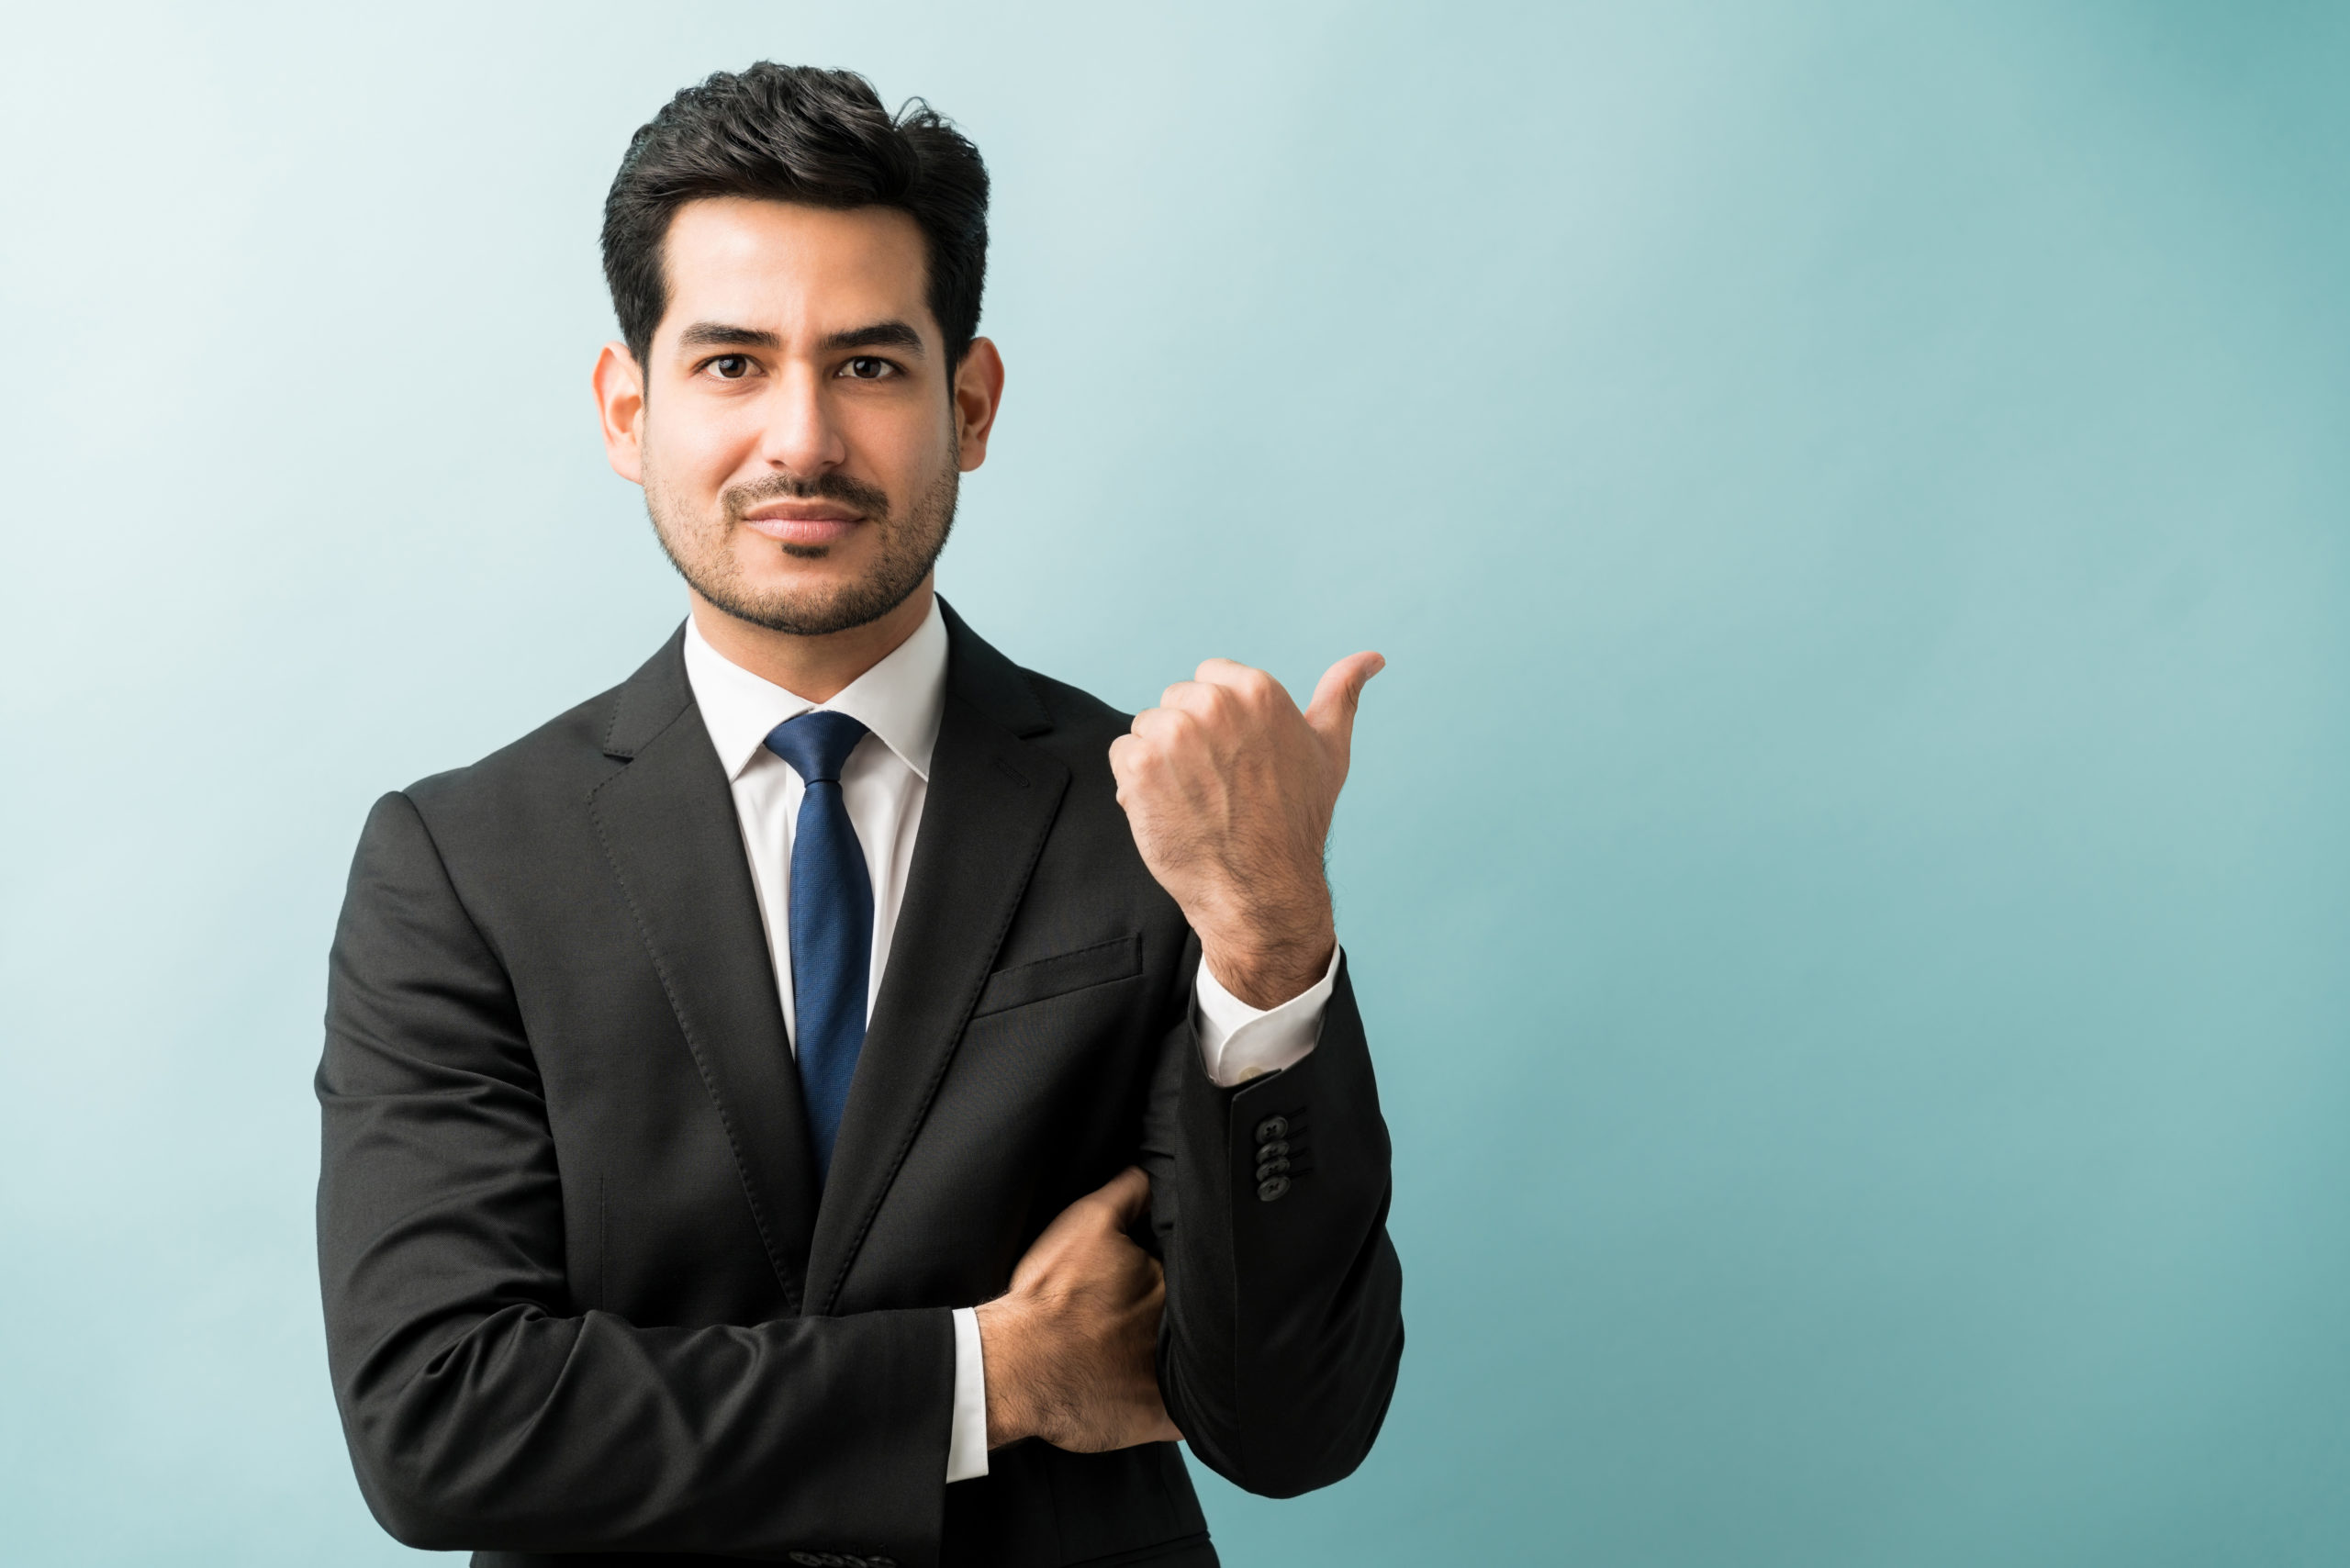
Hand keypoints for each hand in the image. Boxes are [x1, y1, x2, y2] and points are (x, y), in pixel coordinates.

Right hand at [976, 1167, 1181, 1451]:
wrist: (1015, 1366)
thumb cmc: (1048, 1298)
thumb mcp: (1088, 1221)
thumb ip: (1130, 1191)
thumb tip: (1154, 1170)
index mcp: (1171, 1282)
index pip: (1196, 1273)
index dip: (1182, 1273)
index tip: (1160, 1276)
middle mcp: (1182, 1330)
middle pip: (1200, 1317)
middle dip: (1193, 1313)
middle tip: (1146, 1317)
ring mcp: (1174, 1379)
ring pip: (1200, 1363)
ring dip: (1192, 1357)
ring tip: (1150, 1352)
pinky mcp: (1161, 1418)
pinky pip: (1193, 1417)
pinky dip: (1194, 1409)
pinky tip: (1178, 1399)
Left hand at [1109, 652, 1383, 1007]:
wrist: (1260, 891)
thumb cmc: (1296, 822)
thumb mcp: (1328, 751)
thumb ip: (1341, 696)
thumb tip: (1371, 658)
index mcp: (1257, 690)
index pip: (1208, 677)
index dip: (1217, 721)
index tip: (1234, 757)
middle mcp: (1214, 705)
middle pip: (1174, 701)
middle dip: (1187, 739)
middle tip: (1217, 785)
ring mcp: (1174, 735)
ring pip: (1146, 729)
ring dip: (1159, 762)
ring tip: (1194, 800)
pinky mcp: (1140, 767)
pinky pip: (1122, 756)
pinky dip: (1135, 785)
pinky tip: (1169, 810)